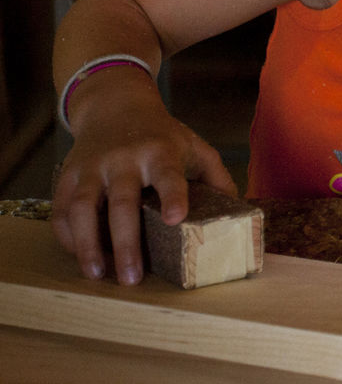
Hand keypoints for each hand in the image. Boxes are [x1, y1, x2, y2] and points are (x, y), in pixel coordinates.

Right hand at [51, 94, 235, 285]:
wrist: (117, 105)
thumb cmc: (163, 135)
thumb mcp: (196, 147)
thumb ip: (217, 177)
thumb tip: (238, 213)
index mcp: (160, 152)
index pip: (168, 175)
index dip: (173, 195)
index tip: (176, 218)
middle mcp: (124, 158)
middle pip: (122, 202)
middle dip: (126, 242)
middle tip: (132, 278)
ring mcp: (93, 166)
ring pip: (82, 207)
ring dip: (88, 244)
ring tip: (98, 275)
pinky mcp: (69, 173)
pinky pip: (60, 208)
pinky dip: (66, 235)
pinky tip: (79, 255)